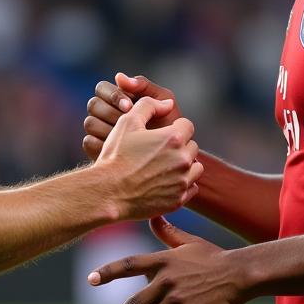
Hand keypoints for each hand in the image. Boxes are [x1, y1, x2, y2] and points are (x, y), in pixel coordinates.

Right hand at [83, 73, 182, 159]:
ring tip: (130, 140)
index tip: (130, 107)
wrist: (173, 156)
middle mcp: (104, 114)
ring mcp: (99, 132)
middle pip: (93, 104)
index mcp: (117, 98)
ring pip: (89, 123)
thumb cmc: (170, 125)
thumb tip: (118, 76)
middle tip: (130, 124)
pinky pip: (88, 142)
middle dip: (112, 112)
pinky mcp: (96, 150)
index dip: (113, 95)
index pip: (102, 88)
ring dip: (109, 129)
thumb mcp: (162, 100)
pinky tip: (122, 152)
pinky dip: (103, 144)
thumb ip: (143, 85)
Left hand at [87, 216, 243, 303]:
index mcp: (162, 261)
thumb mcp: (189, 242)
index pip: (128, 265)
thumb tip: (153, 216)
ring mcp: (177, 301)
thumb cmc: (213, 257)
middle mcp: (165, 281)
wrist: (239, 274)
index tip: (90, 280)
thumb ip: (168, 232)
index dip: (108, 272)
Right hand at [96, 97, 202, 219]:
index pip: (187, 126)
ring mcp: (182, 181)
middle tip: (159, 151)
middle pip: (192, 146)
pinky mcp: (178, 199)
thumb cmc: (116, 156)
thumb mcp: (127, 122)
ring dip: (184, 165)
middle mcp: (182, 159)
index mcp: (173, 138)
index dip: (174, 128)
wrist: (108, 192)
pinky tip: (165, 182)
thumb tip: (167, 104)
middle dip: (179, 147)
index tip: (161, 135)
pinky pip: (191, 188)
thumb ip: (149, 105)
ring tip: (164, 167)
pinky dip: (181, 184)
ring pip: (195, 168)